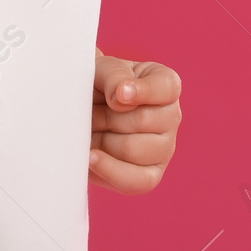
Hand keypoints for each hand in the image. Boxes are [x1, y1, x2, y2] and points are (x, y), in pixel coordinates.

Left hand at [89, 50, 181, 193]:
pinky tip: (91, 157)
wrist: (79, 115)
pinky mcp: (149, 176)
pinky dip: (109, 169)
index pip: (166, 89)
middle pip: (143, 121)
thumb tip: (121, 95)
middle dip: (106, 116)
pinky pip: (135, 181)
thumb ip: (114, 75)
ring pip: (133, 149)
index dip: (142, 91)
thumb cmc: (95, 86)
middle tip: (88, 110)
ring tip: (88, 130)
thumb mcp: (101, 69)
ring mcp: (164, 149)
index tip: (118, 95)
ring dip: (101, 139)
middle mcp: (171, 117)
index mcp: (165, 85)